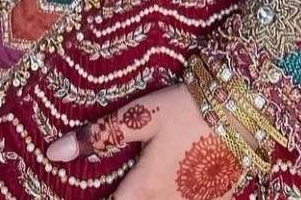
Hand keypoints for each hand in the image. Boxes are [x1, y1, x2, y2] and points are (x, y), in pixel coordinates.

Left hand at [46, 84, 245, 199]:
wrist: (246, 112)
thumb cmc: (189, 110)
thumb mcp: (143, 114)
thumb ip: (101, 134)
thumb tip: (54, 153)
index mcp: (143, 189)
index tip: (88, 192)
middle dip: (127, 197)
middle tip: (127, 178)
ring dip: (151, 194)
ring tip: (148, 177)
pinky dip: (176, 194)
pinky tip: (179, 175)